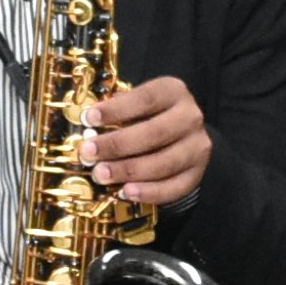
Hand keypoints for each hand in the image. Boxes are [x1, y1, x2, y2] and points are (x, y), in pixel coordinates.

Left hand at [80, 76, 210, 206]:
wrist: (183, 138)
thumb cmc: (149, 117)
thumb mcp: (137, 104)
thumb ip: (118, 111)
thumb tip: (88, 127)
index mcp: (173, 92)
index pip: (146, 99)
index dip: (116, 110)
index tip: (89, 119)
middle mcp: (191, 117)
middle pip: (154, 133)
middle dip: (117, 145)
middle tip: (89, 152)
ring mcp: (197, 147)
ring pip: (164, 163)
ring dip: (129, 171)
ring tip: (101, 175)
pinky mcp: (197, 174)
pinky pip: (174, 187)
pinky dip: (149, 192)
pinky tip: (126, 192)